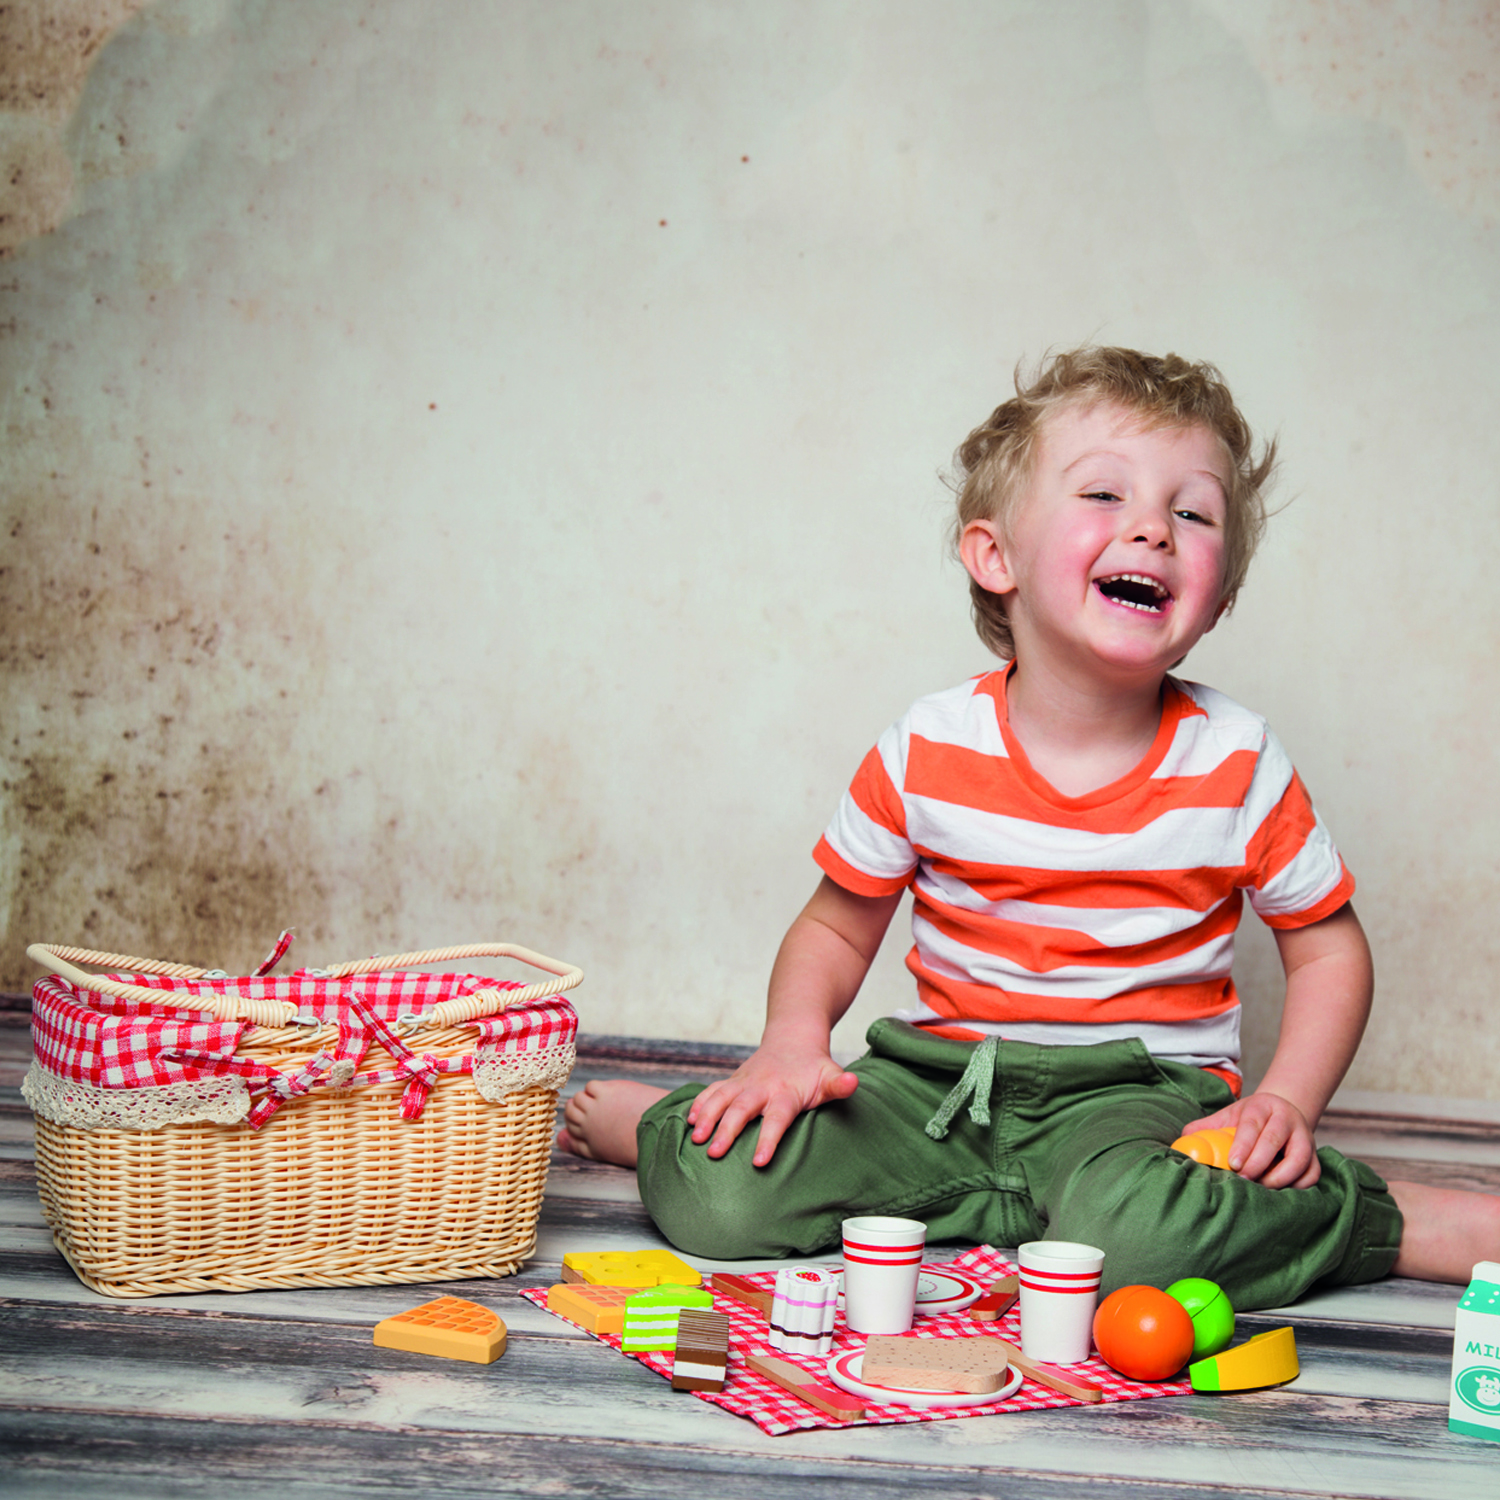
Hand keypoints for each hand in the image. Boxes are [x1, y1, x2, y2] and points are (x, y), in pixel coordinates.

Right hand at [686, 1042, 857, 1167]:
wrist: (793, 1038)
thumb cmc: (813, 1067)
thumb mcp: (830, 1075)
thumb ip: (840, 1084)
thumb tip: (853, 1083)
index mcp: (786, 1092)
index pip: (777, 1118)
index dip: (768, 1139)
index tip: (758, 1161)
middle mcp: (761, 1087)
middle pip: (741, 1109)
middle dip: (727, 1131)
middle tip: (714, 1153)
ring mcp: (744, 1083)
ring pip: (721, 1098)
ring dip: (707, 1117)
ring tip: (695, 1139)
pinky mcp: (733, 1082)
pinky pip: (712, 1091)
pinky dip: (700, 1103)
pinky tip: (689, 1120)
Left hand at [1179, 1091, 1320, 1188]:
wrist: (1282, 1111)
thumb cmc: (1250, 1119)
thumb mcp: (1229, 1116)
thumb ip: (1207, 1127)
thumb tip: (1184, 1140)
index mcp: (1262, 1106)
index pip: (1252, 1124)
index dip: (1243, 1145)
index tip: (1233, 1163)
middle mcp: (1286, 1119)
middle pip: (1275, 1140)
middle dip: (1258, 1163)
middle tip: (1243, 1179)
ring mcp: (1304, 1137)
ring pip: (1299, 1158)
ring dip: (1279, 1177)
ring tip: (1260, 1187)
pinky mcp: (1315, 1155)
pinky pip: (1313, 1174)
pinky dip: (1298, 1185)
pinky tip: (1279, 1190)